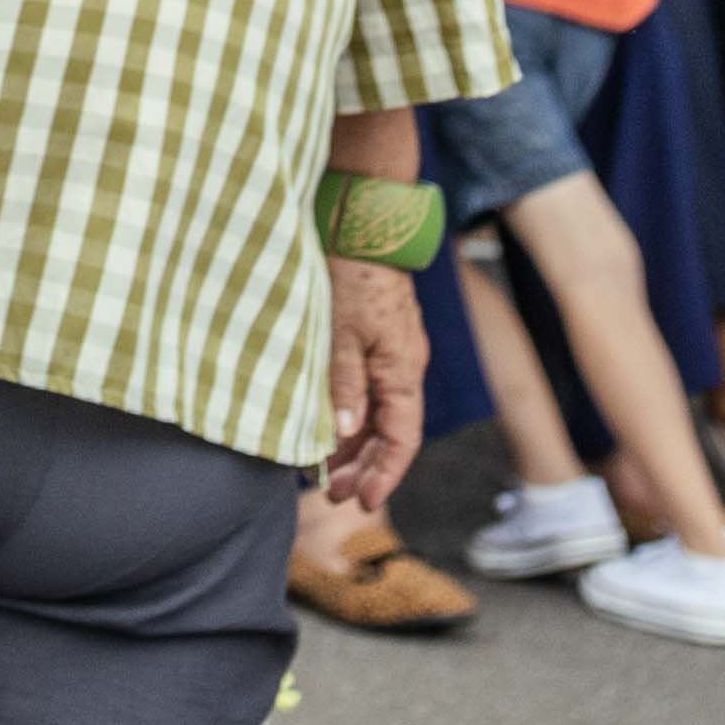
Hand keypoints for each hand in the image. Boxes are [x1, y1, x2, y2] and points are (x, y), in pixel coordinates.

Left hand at [315, 256, 430, 512]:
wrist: (362, 221)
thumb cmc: (350, 272)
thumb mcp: (340, 331)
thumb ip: (343, 383)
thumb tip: (348, 435)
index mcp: (401, 370)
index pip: (402, 438)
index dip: (385, 474)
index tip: (364, 502)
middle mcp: (403, 366)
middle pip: (390, 432)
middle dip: (363, 467)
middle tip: (330, 494)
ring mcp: (391, 352)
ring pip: (377, 413)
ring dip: (353, 444)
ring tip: (321, 469)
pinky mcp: (376, 337)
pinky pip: (367, 389)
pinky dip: (348, 413)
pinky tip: (325, 425)